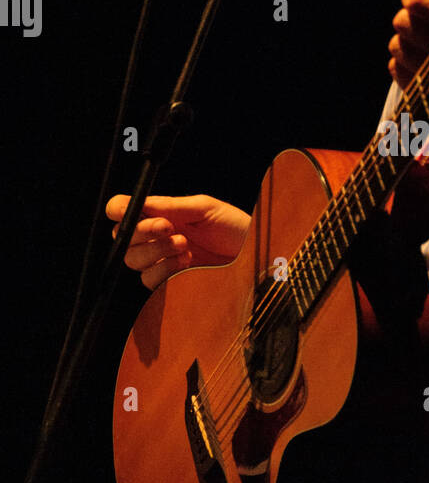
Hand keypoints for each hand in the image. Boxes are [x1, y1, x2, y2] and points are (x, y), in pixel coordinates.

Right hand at [105, 194, 250, 290]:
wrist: (254, 254)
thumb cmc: (235, 226)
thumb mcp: (204, 208)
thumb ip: (170, 206)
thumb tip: (140, 203)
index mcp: (163, 212)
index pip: (124, 210)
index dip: (119, 210)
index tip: (130, 211)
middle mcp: (158, 235)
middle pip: (123, 237)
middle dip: (144, 232)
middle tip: (169, 228)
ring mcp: (162, 257)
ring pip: (133, 259)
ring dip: (157, 251)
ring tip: (184, 245)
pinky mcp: (171, 279)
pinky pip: (149, 279)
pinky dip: (164, 270)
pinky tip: (187, 262)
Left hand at [388, 0, 428, 140]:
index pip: (417, 4)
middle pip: (401, 21)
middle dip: (409, 17)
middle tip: (423, 21)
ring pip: (396, 45)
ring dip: (406, 40)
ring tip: (426, 42)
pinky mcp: (422, 96)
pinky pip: (395, 68)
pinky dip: (404, 61)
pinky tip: (424, 60)